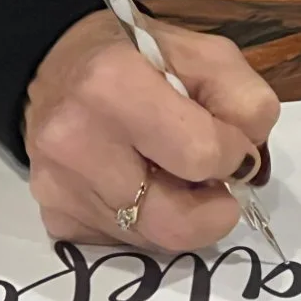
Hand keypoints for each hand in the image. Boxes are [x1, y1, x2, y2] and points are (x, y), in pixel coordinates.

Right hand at [24, 9, 279, 251]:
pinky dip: (143, 224)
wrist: (53, 62)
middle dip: (211, 211)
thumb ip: (246, 103)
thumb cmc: (138, 57)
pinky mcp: (53, 218)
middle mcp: (75, 143)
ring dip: (178, 215)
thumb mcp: (206, 55)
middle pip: (176, 224)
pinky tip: (135, 188)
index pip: (203, 156)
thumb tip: (248, 166)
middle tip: (211, 184)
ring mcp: (58, 188)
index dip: (232, 156)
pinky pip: (122, 245)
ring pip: (153, 241)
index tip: (228, 144)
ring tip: (168, 176)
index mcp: (113, 87)